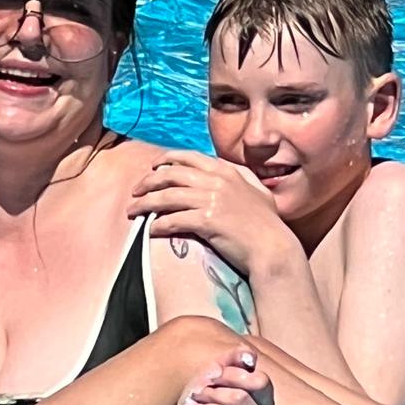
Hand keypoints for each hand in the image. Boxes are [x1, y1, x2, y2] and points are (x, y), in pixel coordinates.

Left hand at [128, 152, 292, 277]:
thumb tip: (228, 171)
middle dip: (148, 181)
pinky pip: (172, 220)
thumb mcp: (258, 191)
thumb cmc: (267, 224)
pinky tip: (150, 230)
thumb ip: (242, 177)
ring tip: (132, 211)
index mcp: (226, 170)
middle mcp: (216, 181)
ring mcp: (210, 200)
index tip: (153, 167)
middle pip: (171, 174)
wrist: (273, 248)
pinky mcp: (206, 221)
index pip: (189, 157)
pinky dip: (158, 224)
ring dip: (145, 203)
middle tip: (136, 191)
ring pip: (166, 196)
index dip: (166, 160)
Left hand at [160, 346, 274, 404]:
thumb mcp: (216, 369)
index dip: (234, 374)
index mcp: (263, 400)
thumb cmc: (202, 392)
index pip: (260, 382)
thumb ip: (234, 358)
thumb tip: (250, 357)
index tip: (215, 374)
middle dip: (214, 390)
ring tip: (196, 404)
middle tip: (200, 391)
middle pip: (242, 399)